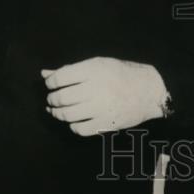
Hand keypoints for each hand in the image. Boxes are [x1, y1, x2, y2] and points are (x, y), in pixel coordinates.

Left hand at [42, 57, 168, 135]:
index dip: (51, 83)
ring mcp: (101, 108)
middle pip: (61, 98)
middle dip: (52, 99)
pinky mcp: (106, 124)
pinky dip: (72, 126)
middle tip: (53, 99)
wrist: (149, 91)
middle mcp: (97, 88)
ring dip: (58, 113)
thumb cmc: (121, 74)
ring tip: (58, 110)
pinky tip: (74, 120)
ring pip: (67, 115)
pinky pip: (79, 129)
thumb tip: (44, 73)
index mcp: (94, 70)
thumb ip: (71, 69)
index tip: (52, 85)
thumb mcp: (98, 64)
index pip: (60, 78)